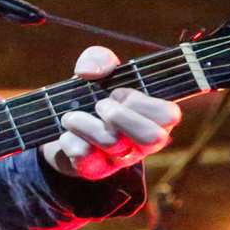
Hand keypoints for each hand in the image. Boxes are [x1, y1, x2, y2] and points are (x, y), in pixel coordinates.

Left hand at [41, 46, 182, 179]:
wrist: (60, 126)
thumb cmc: (91, 96)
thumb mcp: (96, 71)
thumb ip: (99, 58)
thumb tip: (92, 72)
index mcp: (154, 117)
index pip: (168, 115)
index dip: (141, 101)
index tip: (118, 92)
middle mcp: (143, 142)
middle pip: (152, 137)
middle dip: (120, 116)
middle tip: (99, 106)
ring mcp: (121, 159)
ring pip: (113, 144)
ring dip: (84, 123)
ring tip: (71, 116)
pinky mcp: (95, 171)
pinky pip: (85, 157)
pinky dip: (69, 140)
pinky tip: (66, 134)